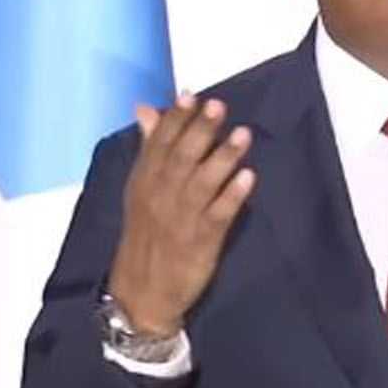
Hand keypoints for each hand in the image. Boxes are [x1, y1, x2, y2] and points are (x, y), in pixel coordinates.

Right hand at [106, 94, 255, 337]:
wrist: (143, 292)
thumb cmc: (147, 234)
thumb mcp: (139, 189)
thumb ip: (149, 148)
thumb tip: (146, 108)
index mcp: (145, 181)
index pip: (159, 144)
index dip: (175, 119)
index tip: (191, 95)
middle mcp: (161, 196)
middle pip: (181, 158)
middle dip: (200, 131)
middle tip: (218, 106)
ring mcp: (182, 218)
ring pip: (202, 183)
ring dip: (223, 158)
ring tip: (243, 134)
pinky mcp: (201, 241)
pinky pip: (218, 215)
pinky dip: (232, 196)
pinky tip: (248, 178)